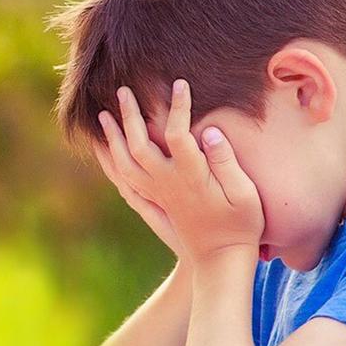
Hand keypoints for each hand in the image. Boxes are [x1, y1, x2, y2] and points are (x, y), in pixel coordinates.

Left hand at [98, 80, 264, 265]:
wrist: (219, 260)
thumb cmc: (240, 225)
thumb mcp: (244, 195)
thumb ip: (226, 162)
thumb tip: (210, 131)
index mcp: (192, 178)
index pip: (179, 135)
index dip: (178, 107)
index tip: (179, 84)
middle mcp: (167, 184)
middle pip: (139, 145)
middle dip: (130, 116)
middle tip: (123, 91)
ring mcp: (156, 194)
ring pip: (123, 162)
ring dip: (112, 137)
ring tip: (102, 114)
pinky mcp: (151, 203)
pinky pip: (122, 180)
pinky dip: (108, 162)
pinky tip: (102, 148)